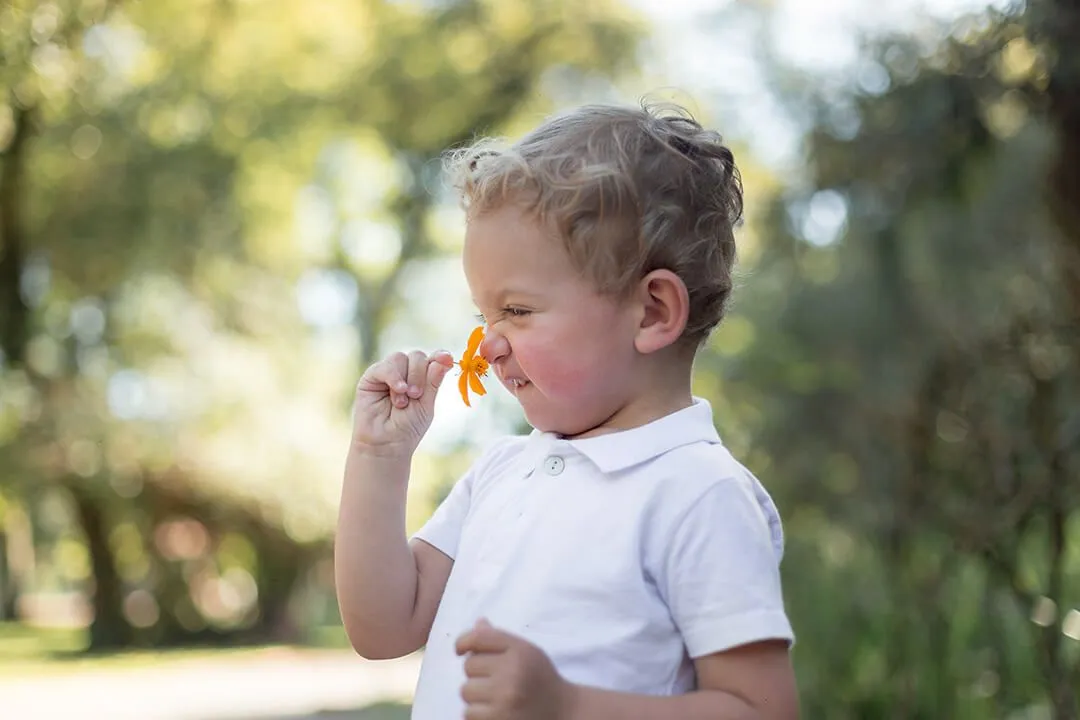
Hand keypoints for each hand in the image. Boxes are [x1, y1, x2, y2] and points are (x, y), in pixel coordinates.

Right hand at [352, 350, 453, 454]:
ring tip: (403, 401)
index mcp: (424, 378)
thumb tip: (445, 358)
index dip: (441, 356)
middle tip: (416, 395)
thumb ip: (433, 382)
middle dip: (419, 374)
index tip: (447, 358)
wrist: (386, 444)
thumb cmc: (408, 428)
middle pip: (417, 356)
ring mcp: (390, 373)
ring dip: (406, 378)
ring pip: (401, 357)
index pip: (434, 360)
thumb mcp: (426, 406)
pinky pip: (385, 366)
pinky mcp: (372, 377)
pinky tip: (398, 391)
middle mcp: (406, 373)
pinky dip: (393, 376)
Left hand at [455, 618, 576, 719]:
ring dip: (476, 696)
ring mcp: (504, 699)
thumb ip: (501, 639)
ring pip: (465, 691)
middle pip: (469, 665)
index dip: (463, 642)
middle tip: (496, 681)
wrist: (563, 712)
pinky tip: (495, 712)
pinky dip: (477, 714)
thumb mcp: (527, 652)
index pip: (478, 638)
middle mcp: (512, 672)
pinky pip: (468, 713)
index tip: (461, 650)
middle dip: (477, 673)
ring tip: (496, 698)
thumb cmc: (541, 679)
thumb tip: (478, 623)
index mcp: (519, 651)